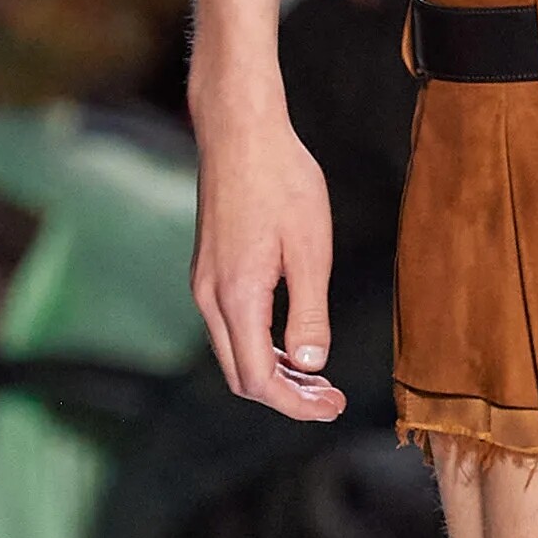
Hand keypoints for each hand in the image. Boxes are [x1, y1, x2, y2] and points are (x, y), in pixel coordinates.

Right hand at [190, 82, 345, 423]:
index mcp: (237, 296)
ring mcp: (204, 284)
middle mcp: (210, 297)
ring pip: (233, 354)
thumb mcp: (311, 248)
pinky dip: (261, 347)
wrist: (239, 131)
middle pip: (241, 376)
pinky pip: (229, 328)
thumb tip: (313, 367)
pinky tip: (291, 343)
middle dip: (286, 397)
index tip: (333, 407)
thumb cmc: (282, 181)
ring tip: (319, 378)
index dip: (296, 405)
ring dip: (274, 373)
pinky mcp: (208, 271)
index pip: (259, 380)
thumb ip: (309, 313)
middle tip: (331, 399)